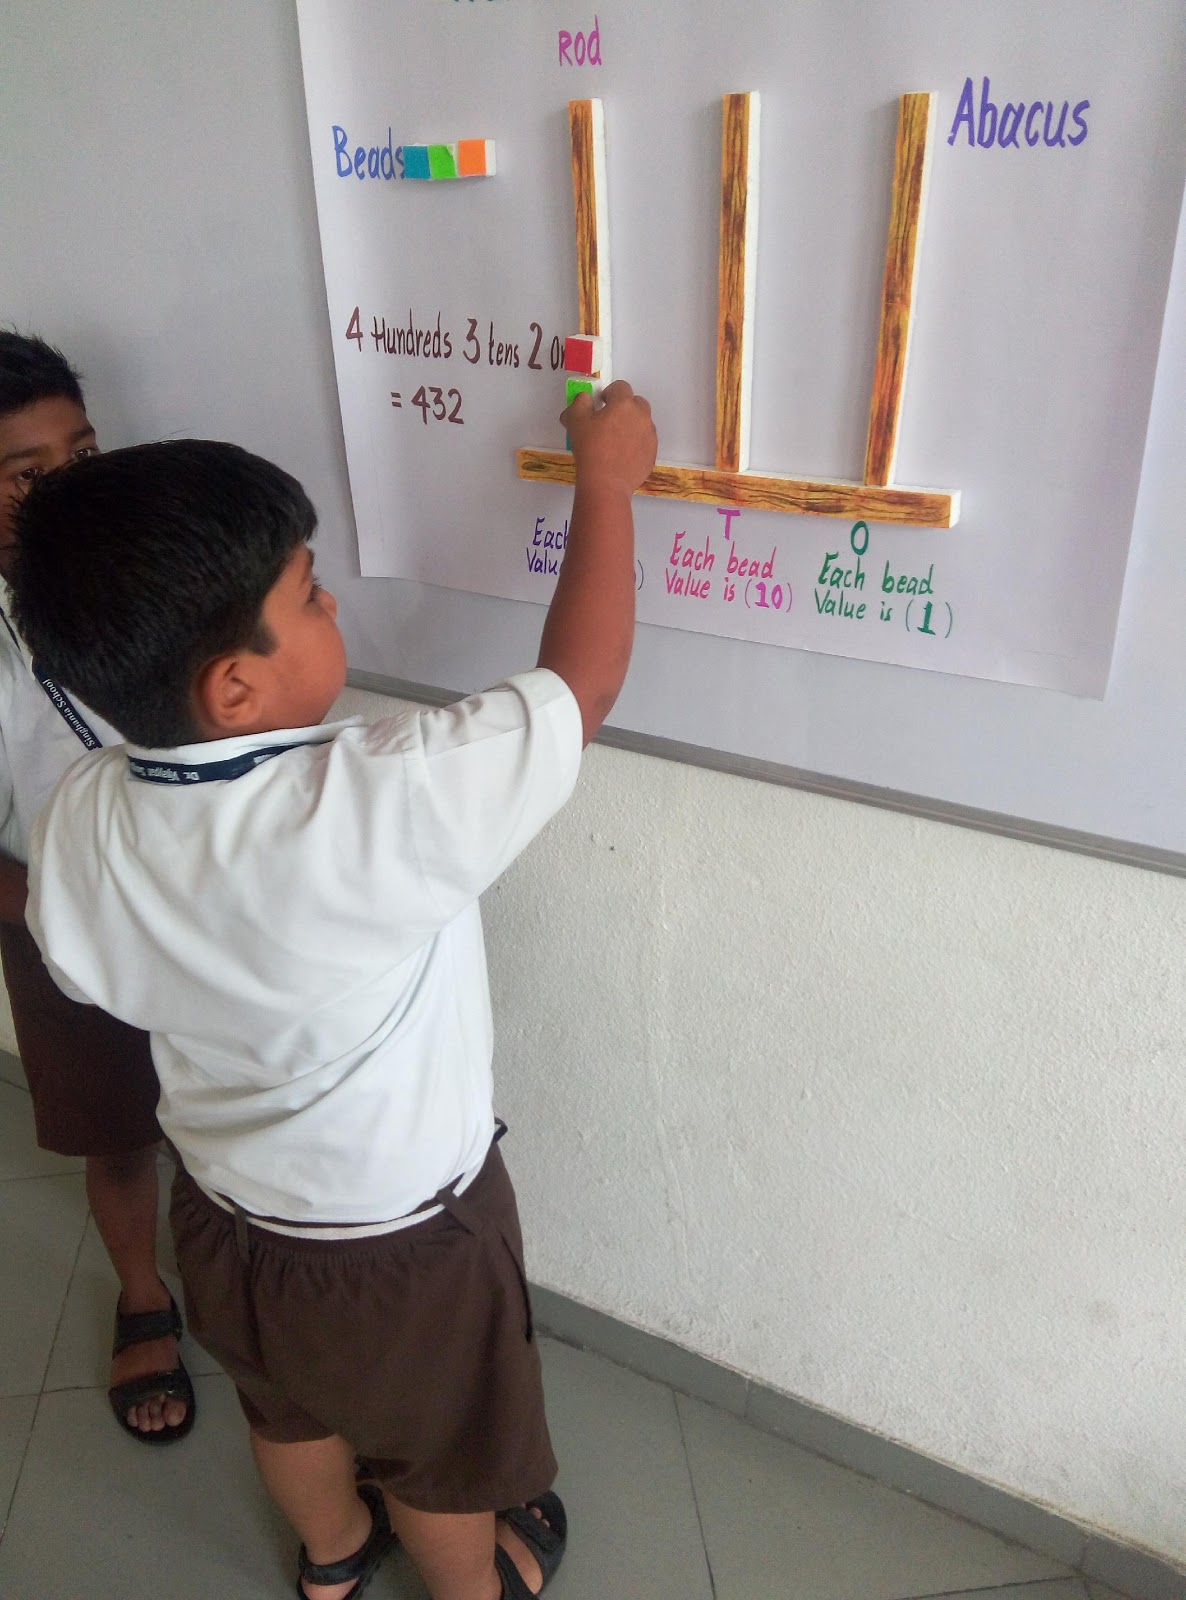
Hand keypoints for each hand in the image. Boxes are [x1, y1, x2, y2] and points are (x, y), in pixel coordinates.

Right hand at [562, 380, 656, 497]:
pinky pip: (645, 442)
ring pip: (642, 423)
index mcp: (624, 404)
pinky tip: (622, 456)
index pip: (620, 387)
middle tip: (610, 422)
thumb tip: (585, 398)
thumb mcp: (576, 421)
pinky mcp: (652, 453)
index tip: (601, 404)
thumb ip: (580, 402)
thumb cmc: (590, 449)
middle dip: (624, 407)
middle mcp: (642, 416)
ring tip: (616, 441)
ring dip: (631, 425)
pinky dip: (636, 443)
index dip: (610, 393)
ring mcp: (650, 435)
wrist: (606, 483)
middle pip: (636, 403)